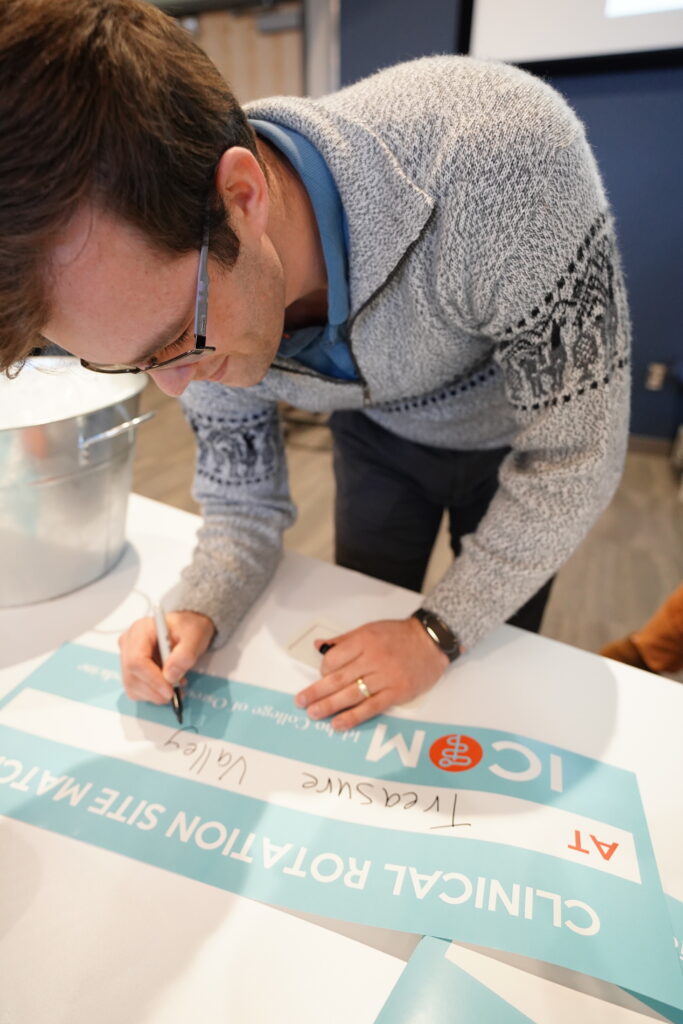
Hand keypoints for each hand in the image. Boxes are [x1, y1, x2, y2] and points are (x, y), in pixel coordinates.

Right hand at [118, 610, 215, 704]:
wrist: (186, 631)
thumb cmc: (188, 629)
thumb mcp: (194, 637)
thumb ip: (184, 655)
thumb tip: (170, 676)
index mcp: (141, 630)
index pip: (136, 660)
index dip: (152, 679)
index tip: (170, 690)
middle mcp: (128, 643)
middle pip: (132, 676)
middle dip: (155, 690)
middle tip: (176, 692)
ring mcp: (126, 657)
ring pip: (132, 687)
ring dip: (154, 694)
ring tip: (175, 686)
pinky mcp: (130, 670)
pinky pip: (135, 691)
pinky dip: (152, 694)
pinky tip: (166, 685)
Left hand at [294, 617, 449, 729]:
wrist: (432, 641)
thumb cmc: (399, 635)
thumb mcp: (370, 629)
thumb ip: (344, 640)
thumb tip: (319, 646)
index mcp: (364, 640)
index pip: (334, 658)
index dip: (323, 670)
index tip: (321, 677)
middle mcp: (373, 658)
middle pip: (339, 678)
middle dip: (317, 692)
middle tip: (301, 702)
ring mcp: (386, 677)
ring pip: (352, 694)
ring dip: (330, 706)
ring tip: (314, 714)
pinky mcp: (397, 692)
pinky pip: (371, 707)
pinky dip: (353, 717)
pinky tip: (339, 724)